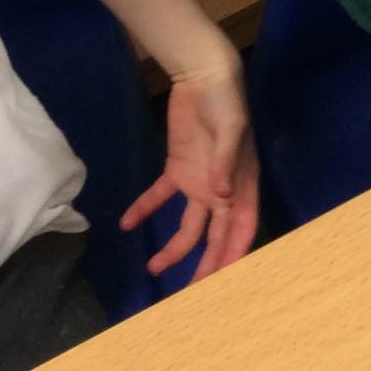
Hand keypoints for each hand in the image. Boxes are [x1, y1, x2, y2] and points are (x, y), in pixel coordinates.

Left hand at [120, 57, 258, 281]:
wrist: (204, 74)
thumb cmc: (226, 102)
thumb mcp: (230, 128)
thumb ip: (224, 162)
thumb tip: (222, 199)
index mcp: (242, 182)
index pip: (242, 226)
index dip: (235, 253)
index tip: (225, 281)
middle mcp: (222, 189)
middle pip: (216, 235)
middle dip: (207, 264)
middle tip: (191, 295)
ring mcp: (199, 180)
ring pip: (189, 225)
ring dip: (174, 248)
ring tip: (153, 268)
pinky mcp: (178, 168)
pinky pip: (160, 196)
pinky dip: (145, 209)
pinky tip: (128, 223)